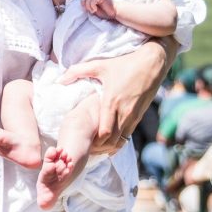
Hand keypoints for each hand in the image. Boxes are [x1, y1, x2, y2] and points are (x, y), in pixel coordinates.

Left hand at [58, 37, 175, 155]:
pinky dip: (119, 140)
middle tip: (88, 148)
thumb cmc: (124, 64)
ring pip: (121, 140)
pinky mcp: (139, 116)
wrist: (152, 64)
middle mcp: (123, 112)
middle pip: (112, 141)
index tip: (85, 141)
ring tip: (97, 146)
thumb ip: (78, 71)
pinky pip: (128, 134)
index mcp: (111, 102)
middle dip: (100, 147)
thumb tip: (59, 80)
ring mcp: (133, 115)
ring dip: (110, 145)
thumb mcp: (100, 65)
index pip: (103, 133)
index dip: (94, 142)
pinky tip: (110, 139)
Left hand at [81, 0, 115, 20]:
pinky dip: (92, 5)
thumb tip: (83, 5)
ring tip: (93, 11)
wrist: (116, 12)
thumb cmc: (107, 12)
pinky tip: (95, 9)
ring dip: (88, 6)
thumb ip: (90, 7)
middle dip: (84, 3)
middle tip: (89, 10)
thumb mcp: (96, 10)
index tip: (85, 9)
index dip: (83, 1)